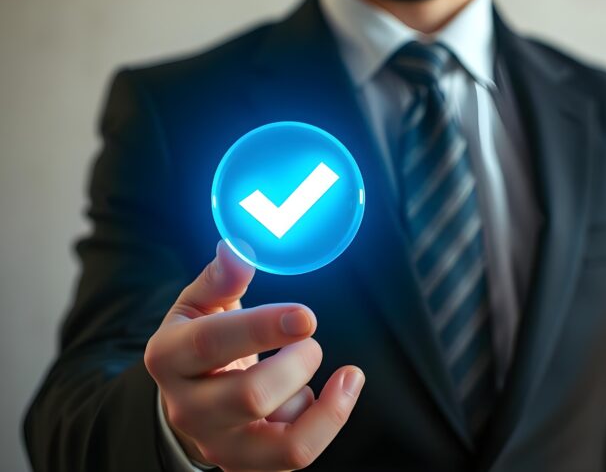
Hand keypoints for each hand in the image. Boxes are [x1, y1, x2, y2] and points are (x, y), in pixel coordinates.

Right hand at [144, 241, 364, 470]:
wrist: (189, 400)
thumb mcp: (199, 305)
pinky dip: (323, 421)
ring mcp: (219, 443)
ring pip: (285, 447)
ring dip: (326, 407)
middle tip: (311, 341)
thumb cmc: (201, 342)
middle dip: (299, 363)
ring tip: (343, 376)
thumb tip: (237, 249)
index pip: (213, 342)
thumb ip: (219, 278)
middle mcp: (187, 408)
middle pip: (251, 396)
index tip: (307, 315)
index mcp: (168, 356)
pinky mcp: (249, 465)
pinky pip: (297, 455)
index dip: (263, 327)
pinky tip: (322, 395)